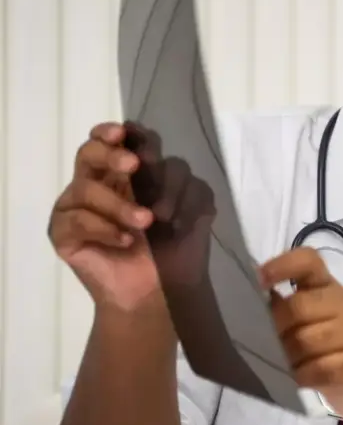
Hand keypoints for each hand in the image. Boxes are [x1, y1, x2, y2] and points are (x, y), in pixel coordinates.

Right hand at [49, 122, 217, 313]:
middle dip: (110, 153)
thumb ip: (187, 183)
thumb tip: (165, 165)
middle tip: (134, 165)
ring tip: (147, 222)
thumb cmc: (177, 247)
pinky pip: (76, 220)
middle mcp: (99, 184)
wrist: (163, 292)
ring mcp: (77, 208)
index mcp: (129, 173)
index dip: (117, 132)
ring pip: (86, 187)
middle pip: (89, 152)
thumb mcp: (196, 209)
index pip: (115, 141)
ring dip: (120, 204)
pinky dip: (105, 229)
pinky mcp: (64, 234)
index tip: (128, 133)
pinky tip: (126, 242)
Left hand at [260, 248, 342, 423]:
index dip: (282, 265)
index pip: (308, 261)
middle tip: (264, 343)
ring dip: (288, 357)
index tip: (258, 280)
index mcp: (326, 286)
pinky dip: (303, 375)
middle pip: (300, 306)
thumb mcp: (308, 320)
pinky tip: (296, 379)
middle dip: (276, 328)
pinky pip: (321, 368)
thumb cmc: (327, 345)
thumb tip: (242, 303)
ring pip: (308, 341)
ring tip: (281, 365)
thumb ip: (282, 308)